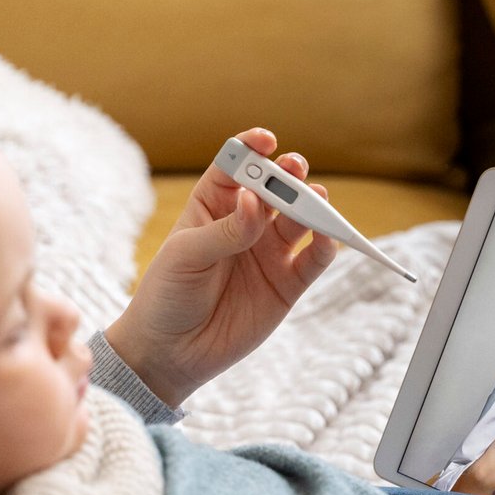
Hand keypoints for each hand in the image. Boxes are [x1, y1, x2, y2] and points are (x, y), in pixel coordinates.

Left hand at [105, 127, 336, 406]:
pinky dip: (324, 246)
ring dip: (312, 207)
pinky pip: (313, 260)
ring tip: (316, 201)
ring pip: (300, 220)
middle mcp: (246, 223)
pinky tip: (327, 237)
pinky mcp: (286, 285)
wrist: (170, 352)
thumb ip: (225, 230)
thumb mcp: (185, 256)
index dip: (253, 149)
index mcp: (213, 204)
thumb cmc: (166, 294)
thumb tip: (256, 200)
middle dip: (289, 175)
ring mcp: (268, 253)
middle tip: (295, 170)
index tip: (267, 142)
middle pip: (276, 188)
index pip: (237, 166)